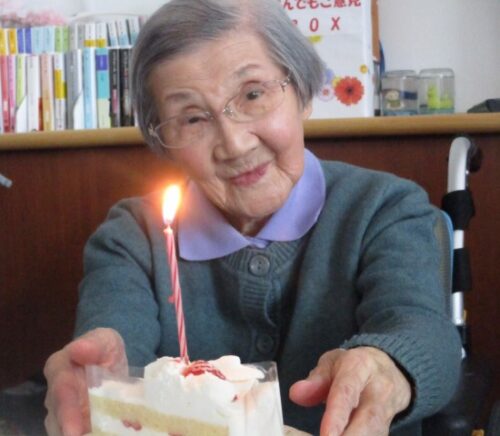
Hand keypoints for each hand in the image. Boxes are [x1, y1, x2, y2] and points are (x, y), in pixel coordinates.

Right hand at [43, 327, 127, 435]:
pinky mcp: (79, 427)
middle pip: (61, 422)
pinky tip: (127, 430)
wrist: (109, 363)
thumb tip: (79, 349)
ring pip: (70, 433)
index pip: (61, 392)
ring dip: (91, 435)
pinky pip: (87, 434)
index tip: (74, 432)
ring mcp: (64, 416)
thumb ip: (93, 344)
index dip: (68, 413)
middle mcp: (55, 398)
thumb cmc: (103, 348)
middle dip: (76, 434)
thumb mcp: (104, 340)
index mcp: (58, 370)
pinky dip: (104, 433)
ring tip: (113, 433)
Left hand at [289, 347, 411, 435]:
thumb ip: (315, 380)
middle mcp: (379, 390)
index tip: (327, 435)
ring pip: (375, 433)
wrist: (389, 369)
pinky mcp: (387, 427)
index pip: (347, 393)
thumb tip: (295, 394)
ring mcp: (388, 411)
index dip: (336, 416)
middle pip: (368, 420)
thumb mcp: (332, 363)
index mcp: (360, 367)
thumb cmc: (354, 366)